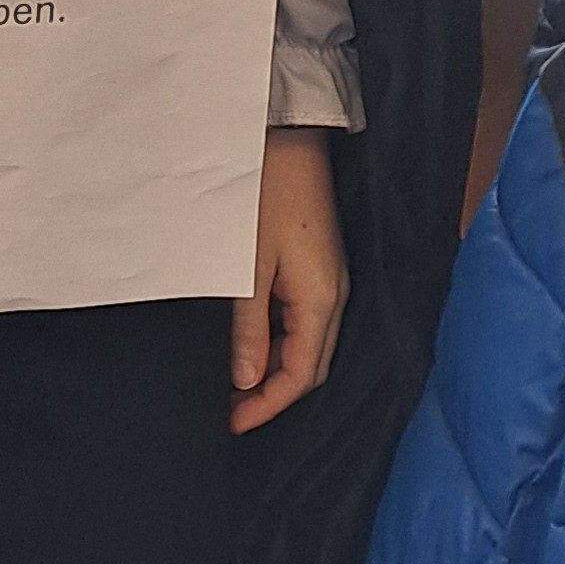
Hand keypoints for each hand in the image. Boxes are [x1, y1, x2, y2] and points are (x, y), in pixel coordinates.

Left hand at [231, 128, 349, 435]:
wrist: (287, 139)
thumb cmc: (264, 196)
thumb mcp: (247, 267)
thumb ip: (248, 328)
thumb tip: (246, 380)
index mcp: (321, 301)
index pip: (301, 376)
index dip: (268, 406)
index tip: (232, 424)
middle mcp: (335, 296)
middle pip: (312, 367)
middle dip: (273, 395)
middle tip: (229, 411)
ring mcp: (332, 281)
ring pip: (310, 346)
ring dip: (276, 371)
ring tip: (234, 385)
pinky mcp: (320, 267)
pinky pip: (306, 322)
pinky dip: (281, 344)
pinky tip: (252, 346)